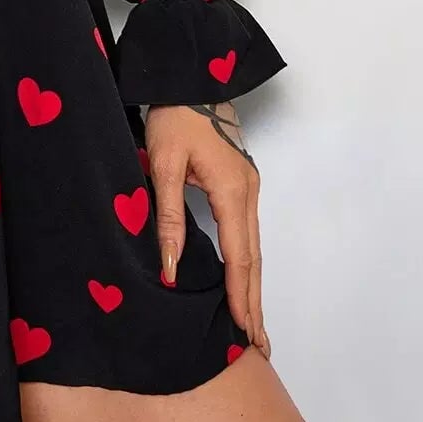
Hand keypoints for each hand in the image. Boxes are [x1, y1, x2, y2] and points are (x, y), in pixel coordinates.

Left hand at [144, 100, 269, 357]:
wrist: (190, 77)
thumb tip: (172, 270)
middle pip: (254, 259)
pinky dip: (247, 262)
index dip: (240, 296)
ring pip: (253, 247)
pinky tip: (242, 280)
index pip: (239, 257)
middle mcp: (248, 193)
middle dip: (254, 302)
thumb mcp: (163, 165)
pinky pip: (247, 232)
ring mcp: (249, 187)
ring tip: (252, 323)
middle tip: (259, 344)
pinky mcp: (241, 183)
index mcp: (232, 191)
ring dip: (252, 285)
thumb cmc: (173, 116)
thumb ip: (169, 219)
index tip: (244, 332)